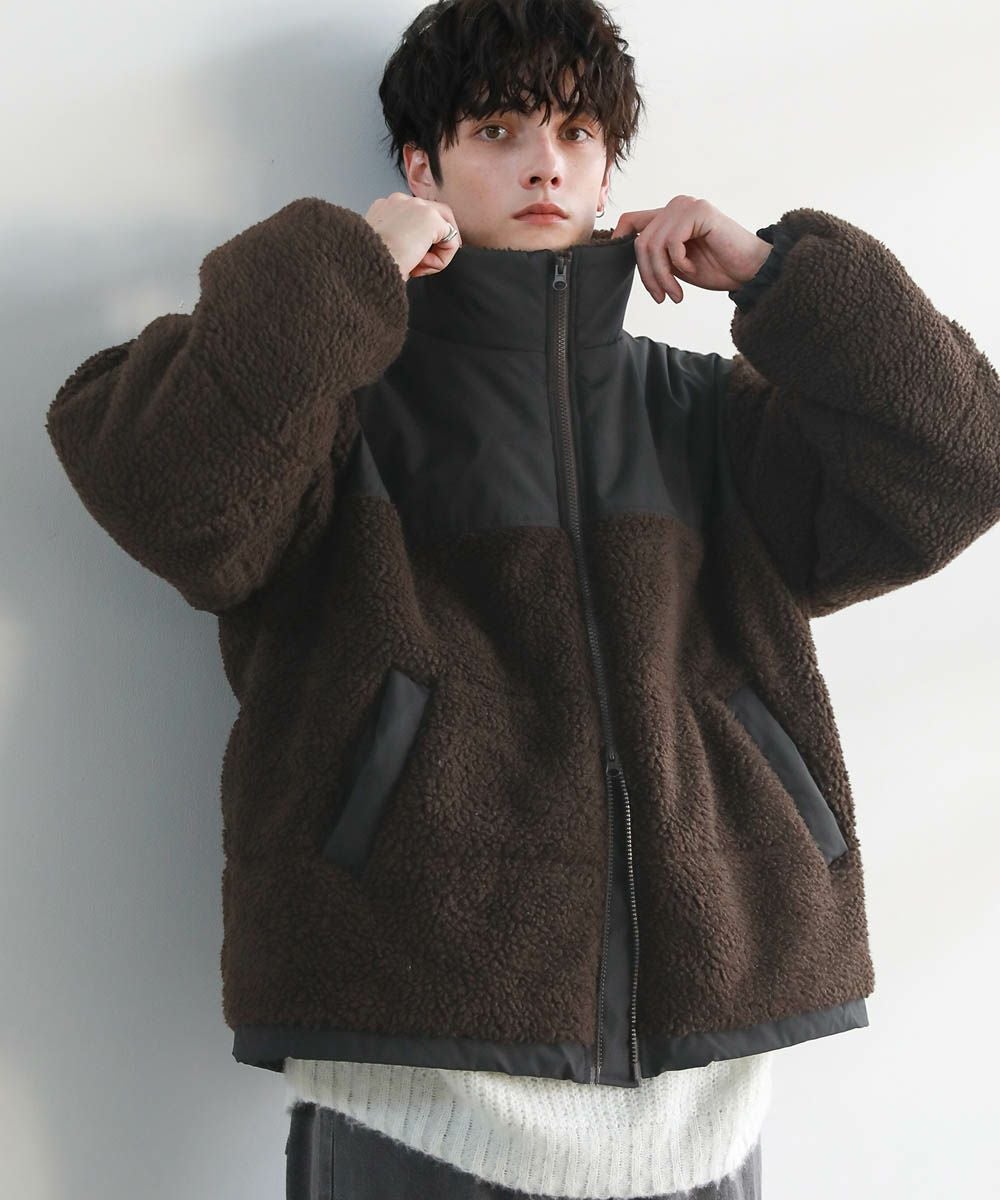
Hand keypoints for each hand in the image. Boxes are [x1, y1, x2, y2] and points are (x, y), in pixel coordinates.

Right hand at [364, 192, 462, 281]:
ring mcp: (417, 206)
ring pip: (443, 230)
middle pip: (434, 217)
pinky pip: (451, 242)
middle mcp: (400, 200)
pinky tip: (422, 266)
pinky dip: (442, 260)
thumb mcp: (380, 248)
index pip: (414, 217)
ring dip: (436, 253)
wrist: (365, 263)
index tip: (414, 259)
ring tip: (417, 267)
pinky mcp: (431, 218)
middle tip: (423, 264)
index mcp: (384, 207)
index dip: (420, 239)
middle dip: (433, 244)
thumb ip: (397, 240)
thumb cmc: (368, 264)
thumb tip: (417, 252)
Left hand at [611, 196, 772, 303]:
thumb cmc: (717, 268)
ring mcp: (686, 206)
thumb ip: (655, 255)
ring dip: (662, 276)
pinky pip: (671, 243)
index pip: (631, 221)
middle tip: (662, 297)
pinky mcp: (698, 211)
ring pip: (652, 245)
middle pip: (639, 241)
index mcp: (668, 216)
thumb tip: (622, 253)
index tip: (613, 265)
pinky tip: (693, 270)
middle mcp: (675, 206)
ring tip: (675, 294)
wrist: (750, 270)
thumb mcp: (676, 265)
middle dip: (648, 275)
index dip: (617, 240)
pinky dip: (679, 264)